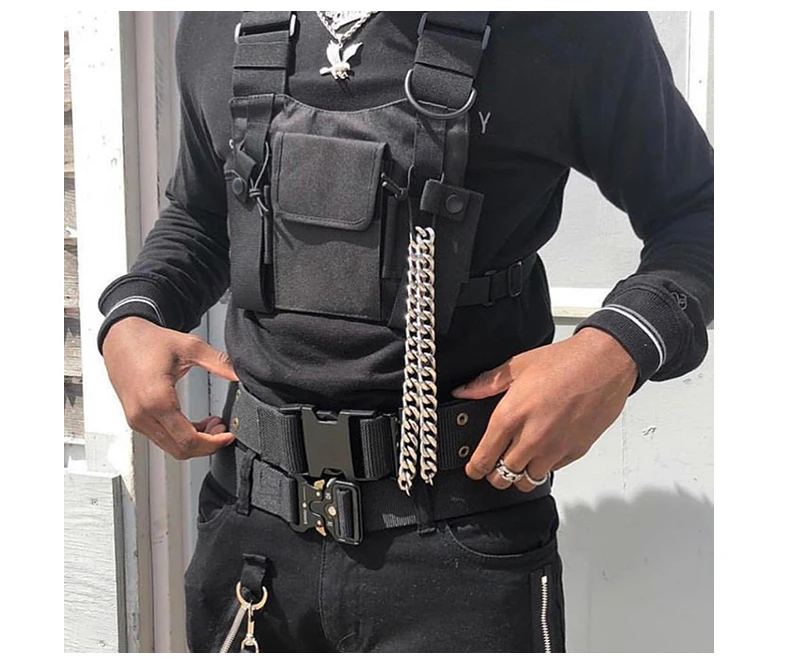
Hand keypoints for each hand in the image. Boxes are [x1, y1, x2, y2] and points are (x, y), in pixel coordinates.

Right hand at [101, 316, 239, 459]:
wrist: (120, 337)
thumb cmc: (149, 341)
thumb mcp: (190, 347)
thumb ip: (218, 362)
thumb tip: (240, 375)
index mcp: (156, 399)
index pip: (188, 440)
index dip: (213, 443)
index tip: (228, 435)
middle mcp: (143, 415)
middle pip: (180, 449)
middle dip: (206, 445)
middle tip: (223, 430)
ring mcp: (137, 419)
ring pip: (171, 447)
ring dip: (195, 441)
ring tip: (213, 424)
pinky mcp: (136, 419)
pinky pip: (162, 438)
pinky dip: (181, 436)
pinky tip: (196, 423)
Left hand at [451, 328, 637, 490]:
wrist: (605, 364)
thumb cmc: (565, 362)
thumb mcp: (517, 366)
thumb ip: (486, 383)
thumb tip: (464, 391)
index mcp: (511, 416)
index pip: (484, 458)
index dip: (475, 468)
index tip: (474, 469)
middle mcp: (532, 438)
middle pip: (503, 477)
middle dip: (495, 475)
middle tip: (494, 466)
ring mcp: (554, 448)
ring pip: (528, 480)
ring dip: (520, 475)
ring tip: (519, 462)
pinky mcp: (575, 452)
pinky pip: (552, 471)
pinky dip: (544, 466)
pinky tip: (543, 450)